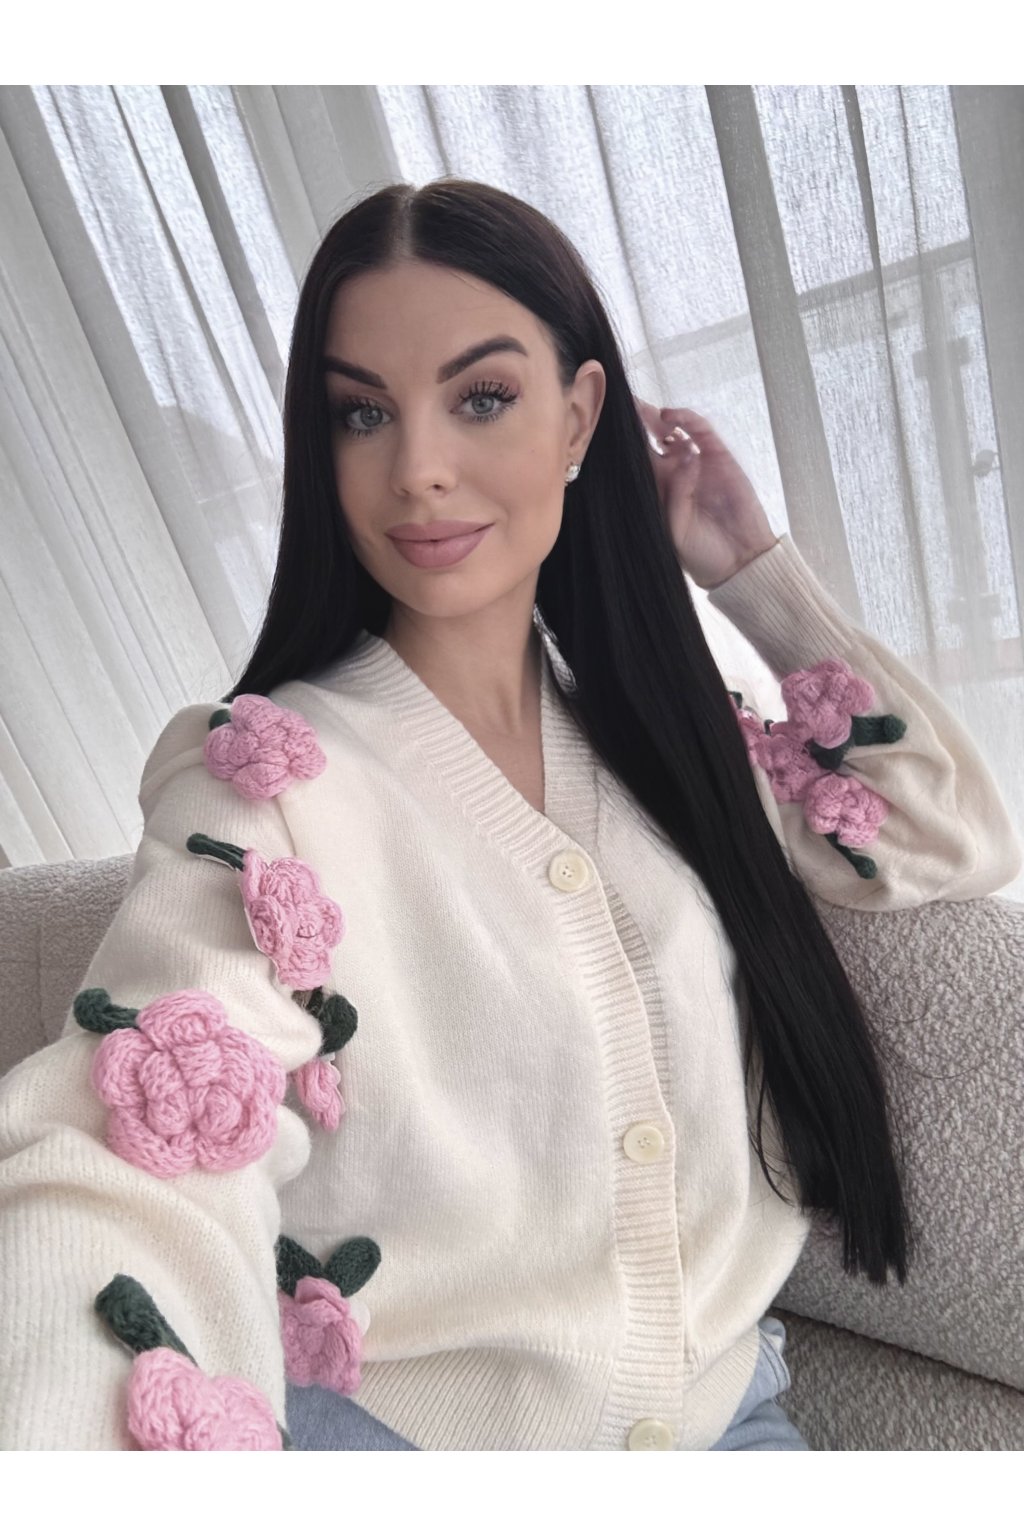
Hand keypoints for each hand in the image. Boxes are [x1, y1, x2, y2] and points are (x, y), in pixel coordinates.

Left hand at [633, 399, 778, 588]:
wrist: (741, 560)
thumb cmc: (703, 553)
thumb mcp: (675, 531)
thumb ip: (672, 497)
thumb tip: (678, 459)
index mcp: (658, 493)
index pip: (637, 464)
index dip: (624, 447)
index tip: (605, 429)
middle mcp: (675, 475)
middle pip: (651, 442)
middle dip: (637, 425)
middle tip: (620, 406)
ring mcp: (697, 463)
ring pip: (674, 432)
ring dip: (657, 419)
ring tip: (640, 408)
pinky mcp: (719, 458)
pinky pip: (701, 433)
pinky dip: (687, 421)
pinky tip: (670, 416)